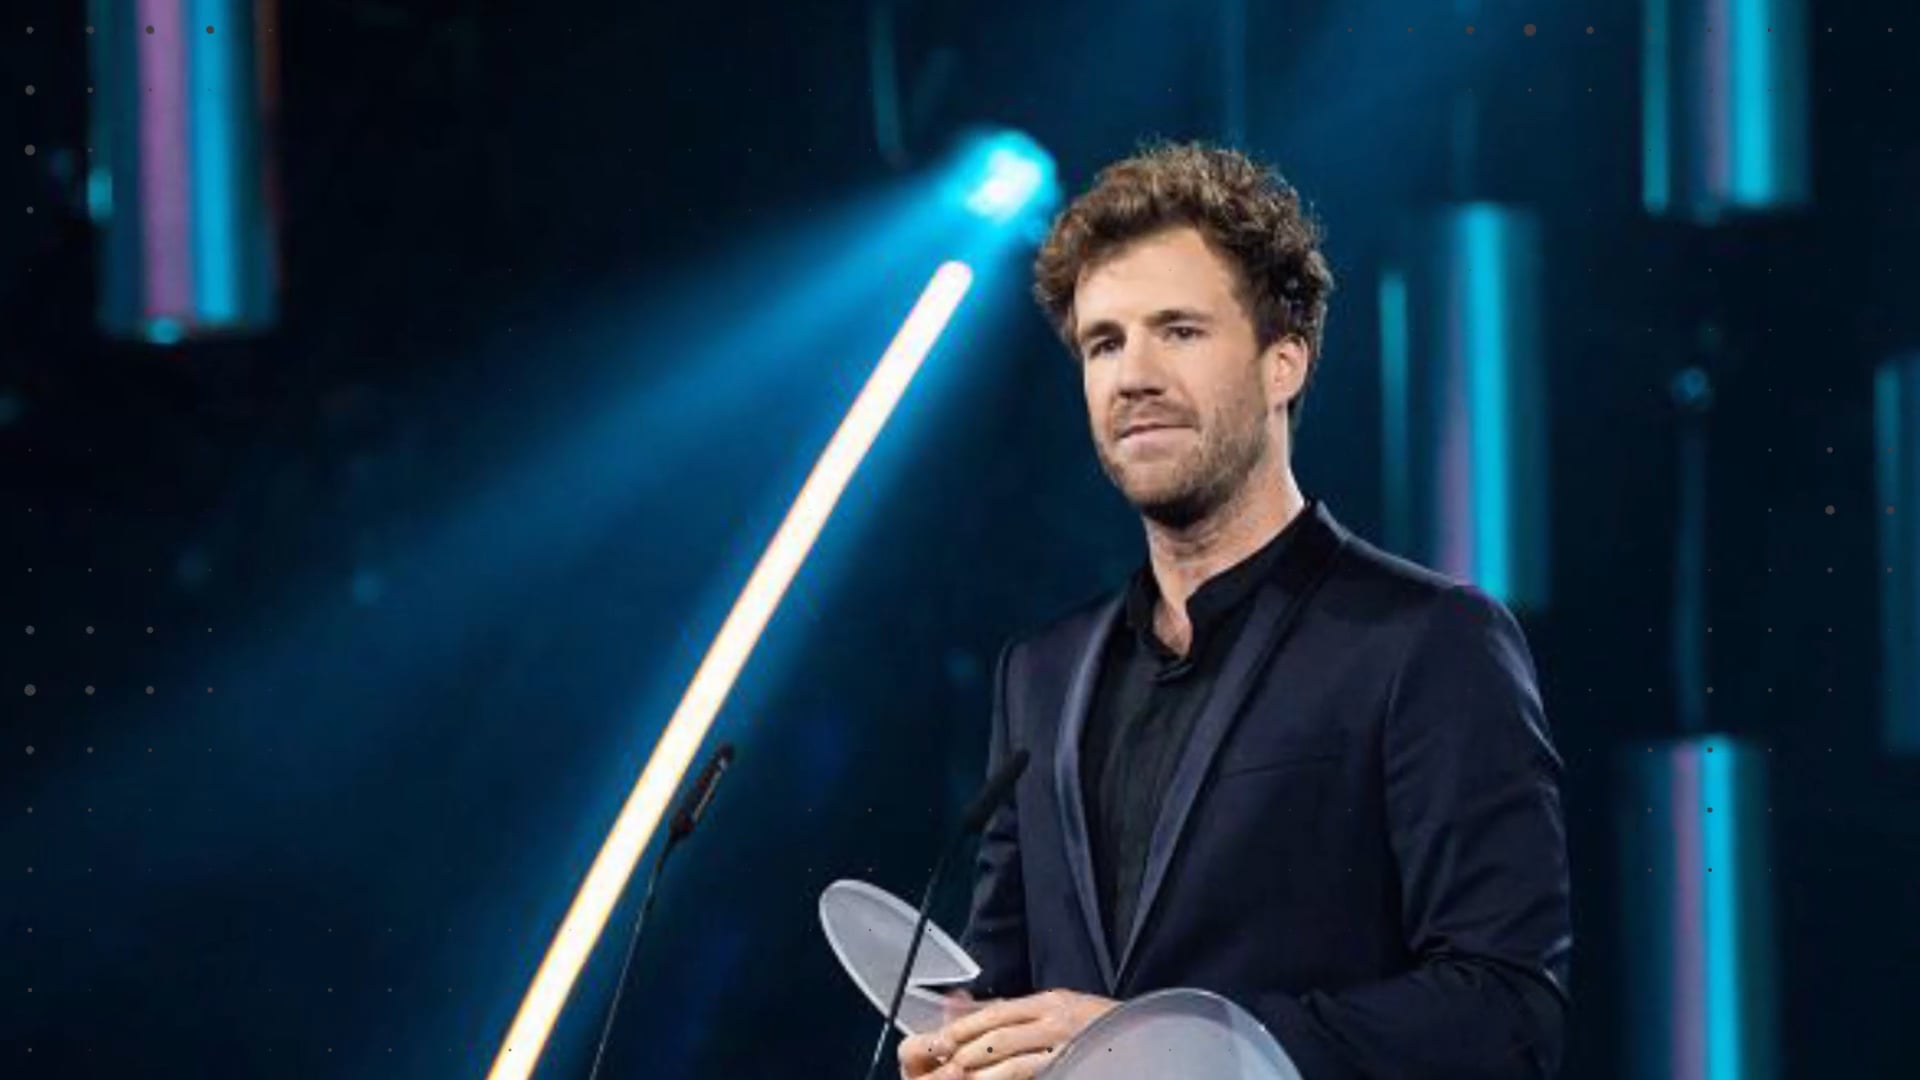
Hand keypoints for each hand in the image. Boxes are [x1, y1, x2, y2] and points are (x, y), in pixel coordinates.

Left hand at [901, 989, 1117, 1078]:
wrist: (1146, 1041)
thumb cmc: (1100, 1029)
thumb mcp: (1061, 1011)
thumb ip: (1019, 1012)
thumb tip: (972, 1008)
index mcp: (1050, 1001)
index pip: (994, 1012)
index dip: (962, 1027)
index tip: (940, 1040)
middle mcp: (1056, 1019)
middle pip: (997, 1034)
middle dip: (963, 1051)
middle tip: (942, 1064)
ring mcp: (1065, 1044)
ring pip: (1009, 1058)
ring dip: (980, 1071)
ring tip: (961, 1078)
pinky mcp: (1071, 1064)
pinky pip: (1029, 1073)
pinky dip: (1006, 1079)